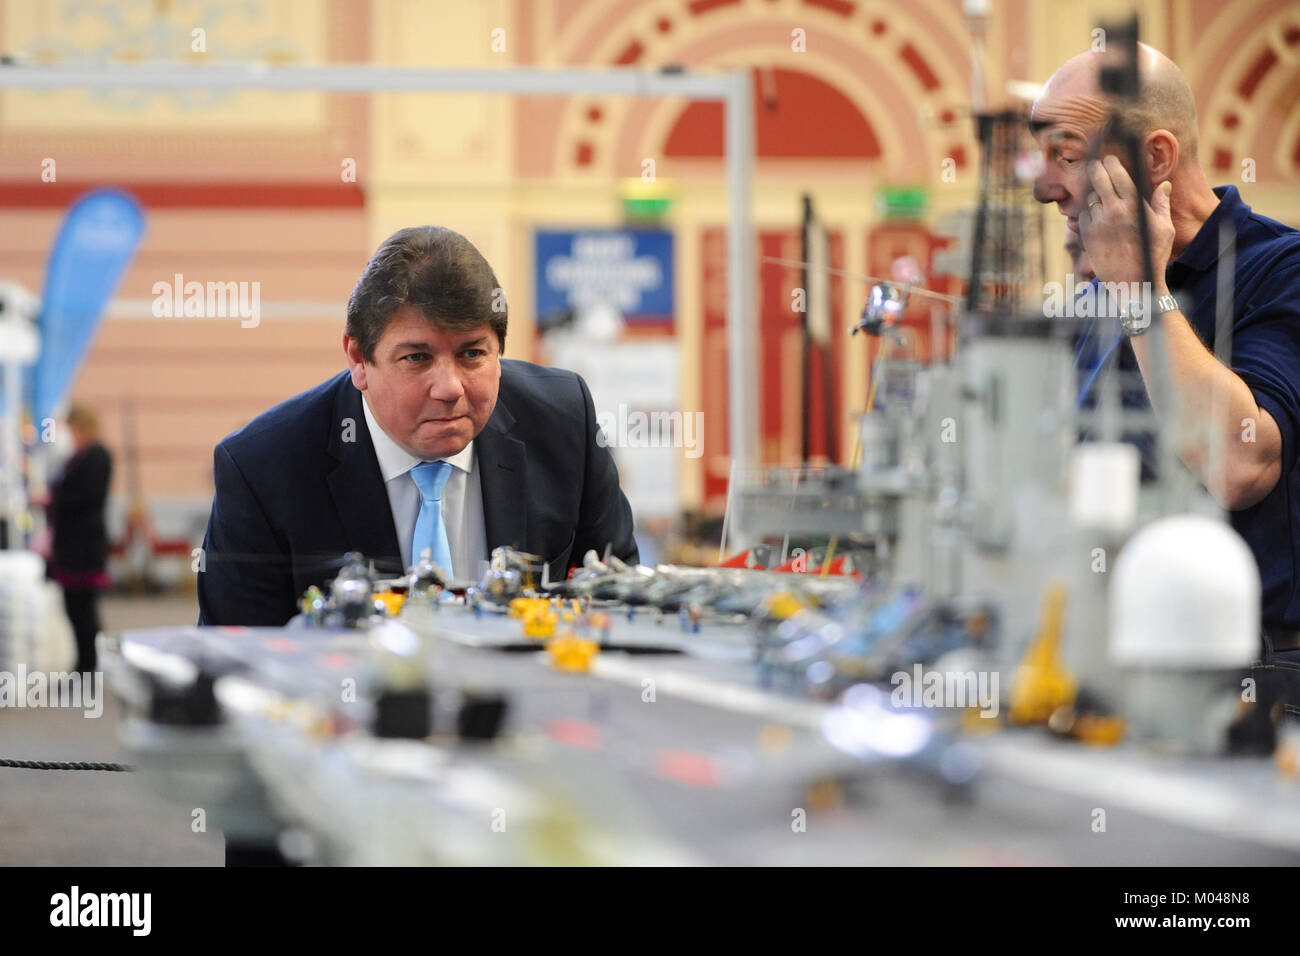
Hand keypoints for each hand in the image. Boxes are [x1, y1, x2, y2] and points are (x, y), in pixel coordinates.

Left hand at [1076, 156, 1173, 289]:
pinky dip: (1086, 214)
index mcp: (1133, 206)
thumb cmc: (1152, 255)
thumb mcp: (1164, 229)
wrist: (1132, 282)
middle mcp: (1113, 212)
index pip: (1118, 176)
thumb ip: (1161, 204)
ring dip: (1093, 195)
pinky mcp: (1086, 236)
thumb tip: (1164, 185)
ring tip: (1099, 195)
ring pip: (1089, 199)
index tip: (1109, 159)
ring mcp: (1097, 224)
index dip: (1112, 164)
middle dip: (1096, 169)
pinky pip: (1081, 217)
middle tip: (1095, 164)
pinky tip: (1094, 216)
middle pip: (1099, 181)